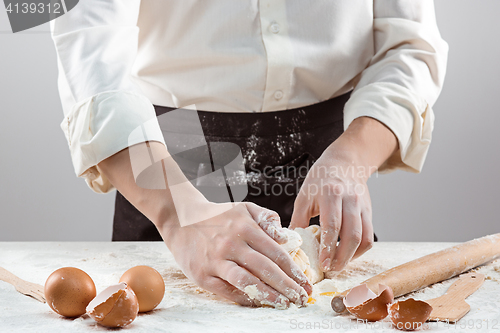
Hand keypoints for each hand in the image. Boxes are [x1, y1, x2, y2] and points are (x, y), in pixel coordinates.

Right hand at [160, 201, 312, 307]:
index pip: (275, 252)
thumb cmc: (218, 216)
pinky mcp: (202, 275)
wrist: (181, 219)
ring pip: (247, 281)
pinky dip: (244, 298)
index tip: (305, 282)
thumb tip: (285, 237)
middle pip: (266, 269)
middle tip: (301, 298)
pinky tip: (259, 302)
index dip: (293, 269)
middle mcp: (231, 244)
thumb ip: (267, 218)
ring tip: (284, 304)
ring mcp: (216, 260)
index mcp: (244, 227)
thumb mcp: (244, 208)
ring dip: (269, 295)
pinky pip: (227, 290)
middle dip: (287, 286)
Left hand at [290, 150, 373, 271]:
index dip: (328, 247)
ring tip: (338, 266)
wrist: (344, 163)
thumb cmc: (320, 180)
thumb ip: (298, 220)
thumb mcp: (304, 197)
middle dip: (341, 257)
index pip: (332, 225)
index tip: (322, 264)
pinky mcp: (369, 212)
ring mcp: (362, 206)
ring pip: (363, 237)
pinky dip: (360, 249)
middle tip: (330, 270)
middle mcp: (350, 200)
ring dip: (352, 256)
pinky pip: (369, 236)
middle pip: (351, 235)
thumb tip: (292, 245)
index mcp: (330, 194)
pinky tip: (347, 255)